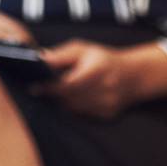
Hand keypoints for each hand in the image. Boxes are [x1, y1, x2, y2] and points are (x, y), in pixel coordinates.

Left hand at [38, 40, 166, 120]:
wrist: (133, 76)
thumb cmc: (102, 59)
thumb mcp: (82, 49)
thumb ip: (60, 55)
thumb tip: (38, 60)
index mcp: (98, 69)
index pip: (68, 83)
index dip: (49, 86)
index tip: (34, 85)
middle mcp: (105, 88)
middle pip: (69, 98)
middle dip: (52, 94)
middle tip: (39, 89)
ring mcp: (107, 105)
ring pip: (73, 108)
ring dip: (61, 101)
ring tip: (55, 91)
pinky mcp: (107, 116)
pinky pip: (82, 114)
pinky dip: (73, 108)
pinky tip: (71, 98)